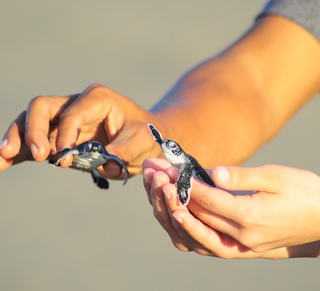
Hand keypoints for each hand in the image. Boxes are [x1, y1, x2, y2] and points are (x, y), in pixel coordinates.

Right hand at [0, 83, 163, 176]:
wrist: (144, 140)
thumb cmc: (145, 135)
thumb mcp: (143, 140)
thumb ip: (126, 150)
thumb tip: (106, 164)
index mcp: (97, 98)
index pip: (72, 112)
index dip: (65, 134)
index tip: (66, 157)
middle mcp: (76, 104)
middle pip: (42, 108)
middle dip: (33, 130)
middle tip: (39, 155)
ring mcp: (64, 120)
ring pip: (31, 121)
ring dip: (15, 139)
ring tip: (1, 159)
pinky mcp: (59, 136)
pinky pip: (34, 140)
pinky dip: (18, 151)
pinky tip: (1, 163)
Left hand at [143, 158, 319, 258]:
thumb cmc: (305, 193)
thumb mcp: (277, 177)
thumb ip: (243, 176)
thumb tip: (213, 173)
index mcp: (250, 216)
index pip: (205, 199)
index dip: (182, 182)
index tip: (165, 168)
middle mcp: (241, 237)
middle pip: (195, 216)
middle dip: (169, 194)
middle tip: (153, 175)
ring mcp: (241, 247)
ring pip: (194, 236)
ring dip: (172, 214)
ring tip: (157, 193)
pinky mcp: (241, 249)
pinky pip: (205, 245)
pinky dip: (187, 231)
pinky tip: (175, 215)